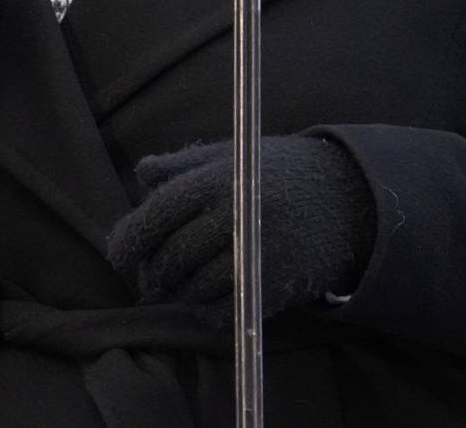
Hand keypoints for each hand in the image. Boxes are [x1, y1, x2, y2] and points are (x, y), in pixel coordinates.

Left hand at [106, 134, 374, 324]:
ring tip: (173, 287)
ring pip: (195, 288)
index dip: (130, 238)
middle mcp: (236, 215)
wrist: (348, 200)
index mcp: (219, 179)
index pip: (159, 213)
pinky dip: (205, 310)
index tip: (118, 254)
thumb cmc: (276, 174)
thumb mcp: (231, 155)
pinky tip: (204, 299)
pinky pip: (225, 309)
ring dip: (177, 294)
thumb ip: (183, 164)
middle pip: (173, 257)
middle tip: (145, 278)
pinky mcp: (276, 285)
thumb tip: (142, 172)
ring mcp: (258, 253)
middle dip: (151, 274)